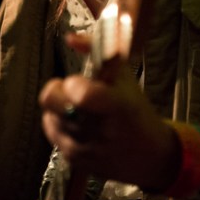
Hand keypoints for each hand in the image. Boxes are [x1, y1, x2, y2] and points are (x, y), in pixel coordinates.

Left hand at [39, 59, 179, 191]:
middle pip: (53, 103)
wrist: (149, 156)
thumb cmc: (136, 110)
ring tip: (77, 107)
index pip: (83, 95)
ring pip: (50, 116)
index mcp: (116, 105)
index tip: (78, 79)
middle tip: (69, 89)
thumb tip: (69, 37)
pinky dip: (58, 123)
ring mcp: (85, 148)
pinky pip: (51, 133)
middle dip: (56, 90)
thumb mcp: (124, 77)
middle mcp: (99, 129)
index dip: (73, 84)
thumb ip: (97, 51)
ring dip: (58, 107)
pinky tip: (75, 121)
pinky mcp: (75, 161)